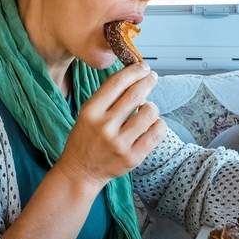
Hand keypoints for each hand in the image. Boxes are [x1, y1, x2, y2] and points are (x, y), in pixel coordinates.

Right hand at [56, 62, 167, 190]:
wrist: (80, 172)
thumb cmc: (85, 139)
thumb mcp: (87, 114)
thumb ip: (108, 98)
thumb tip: (134, 78)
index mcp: (91, 112)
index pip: (116, 83)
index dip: (133, 71)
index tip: (143, 67)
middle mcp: (105, 126)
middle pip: (135, 95)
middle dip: (148, 81)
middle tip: (152, 78)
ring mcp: (119, 143)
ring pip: (149, 113)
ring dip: (152, 106)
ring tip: (148, 108)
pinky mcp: (132, 157)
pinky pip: (156, 134)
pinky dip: (159, 124)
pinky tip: (154, 123)